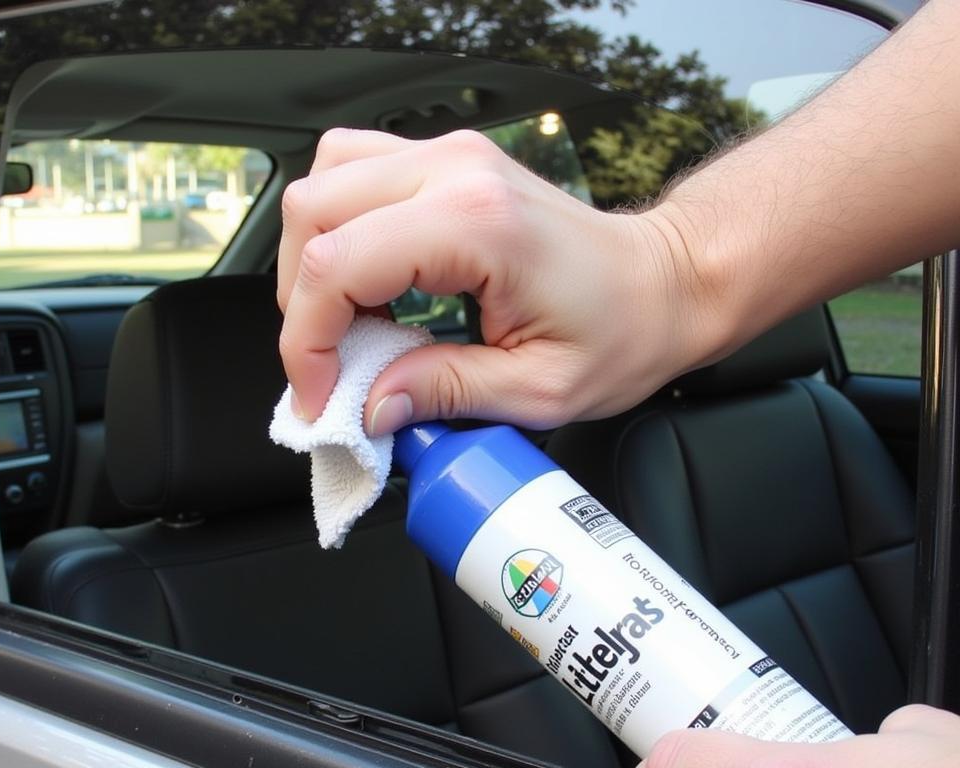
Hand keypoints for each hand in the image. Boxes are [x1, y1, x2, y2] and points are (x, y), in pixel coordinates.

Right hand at [277, 128, 716, 432]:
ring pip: (323, 184)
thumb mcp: (537, 390)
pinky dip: (341, 236)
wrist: (666, 281)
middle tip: (331, 369)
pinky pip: (356, 178)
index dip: (308, 341)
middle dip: (303, 305)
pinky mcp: (449, 165)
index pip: (339, 264)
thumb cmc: (624, 328)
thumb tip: (368, 407)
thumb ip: (443, 392)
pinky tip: (370, 288)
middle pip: (313, 212)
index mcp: (477, 223)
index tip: (322, 396)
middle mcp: (456, 170)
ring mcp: (450, 157)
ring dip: (315, 263)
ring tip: (349, 327)